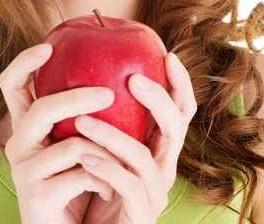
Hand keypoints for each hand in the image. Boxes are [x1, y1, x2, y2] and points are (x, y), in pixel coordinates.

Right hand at [0, 43, 123, 223]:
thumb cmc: (76, 184)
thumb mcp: (79, 144)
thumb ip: (84, 116)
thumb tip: (113, 78)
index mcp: (27, 126)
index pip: (12, 85)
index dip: (24, 62)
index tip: (48, 46)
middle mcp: (19, 144)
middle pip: (42, 108)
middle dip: (78, 97)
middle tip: (108, 94)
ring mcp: (24, 170)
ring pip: (71, 143)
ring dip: (106, 148)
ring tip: (123, 160)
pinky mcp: (35, 196)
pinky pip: (82, 173)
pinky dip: (104, 178)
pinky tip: (108, 189)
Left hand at [74, 52, 197, 223]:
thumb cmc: (96, 183)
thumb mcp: (103, 144)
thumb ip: (106, 115)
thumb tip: (89, 71)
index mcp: (160, 146)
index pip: (181, 110)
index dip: (180, 83)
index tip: (168, 55)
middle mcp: (164, 166)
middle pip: (176, 127)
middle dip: (158, 99)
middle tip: (133, 79)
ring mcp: (155, 192)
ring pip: (143, 157)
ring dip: (112, 135)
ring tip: (82, 121)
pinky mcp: (140, 214)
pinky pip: (127, 187)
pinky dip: (105, 170)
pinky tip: (83, 158)